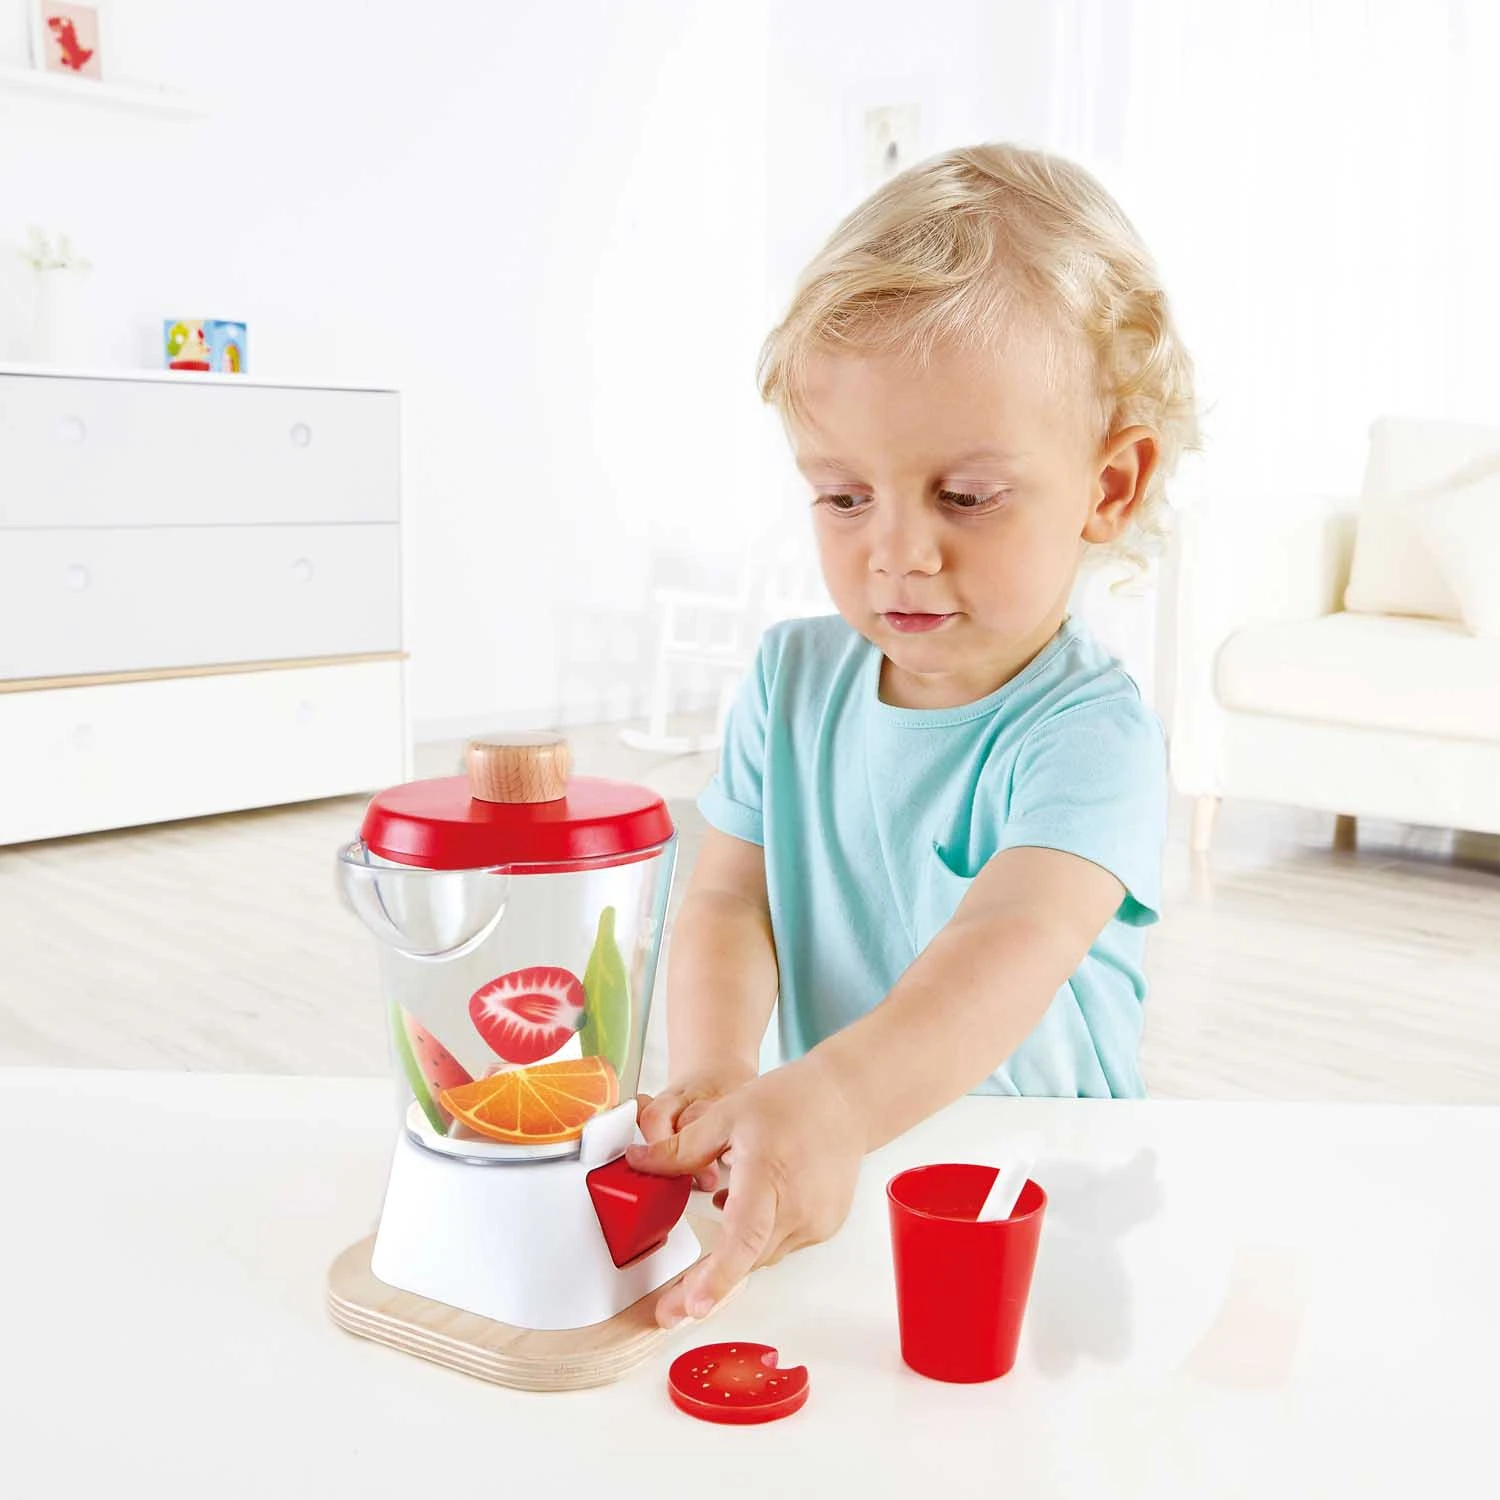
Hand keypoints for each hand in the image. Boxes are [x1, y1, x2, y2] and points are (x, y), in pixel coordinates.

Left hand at [626, 1054, 866, 1327]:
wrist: (845, 1101)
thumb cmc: (791, 1101)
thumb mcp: (726, 1113)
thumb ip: (681, 1147)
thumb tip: (638, 1162)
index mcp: (768, 1173)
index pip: (744, 1234)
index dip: (719, 1275)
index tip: (695, 1305)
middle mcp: (797, 1206)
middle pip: (747, 1258)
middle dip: (706, 1286)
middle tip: (668, 1309)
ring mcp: (816, 1221)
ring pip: (762, 1255)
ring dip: (733, 1255)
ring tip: (708, 1243)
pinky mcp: (824, 1227)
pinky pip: (780, 1244)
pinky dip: (757, 1239)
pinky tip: (744, 1213)